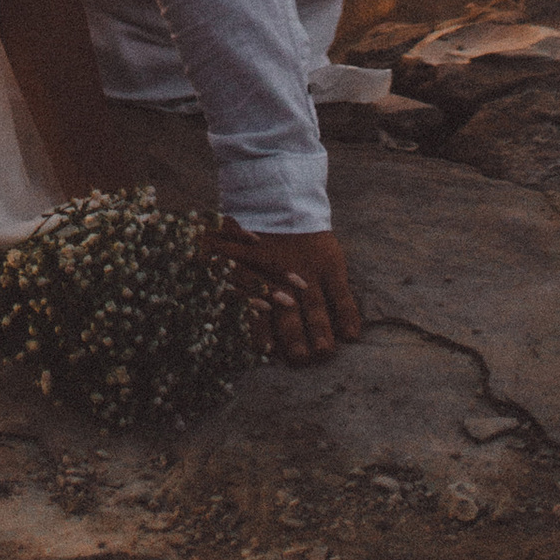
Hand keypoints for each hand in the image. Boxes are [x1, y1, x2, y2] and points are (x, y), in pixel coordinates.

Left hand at [216, 222, 361, 366]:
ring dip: (319, 330)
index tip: (267, 351)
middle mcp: (282, 279)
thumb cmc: (251, 237)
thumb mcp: (232, 252)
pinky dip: (347, 314)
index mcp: (257, 277)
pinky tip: (352, 334)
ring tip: (324, 351)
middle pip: (287, 312)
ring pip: (314, 306)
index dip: (262, 329)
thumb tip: (208, 296)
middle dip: (292, 336)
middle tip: (299, 358)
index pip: (258, 308)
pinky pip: (341, 293)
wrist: (282, 201)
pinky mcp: (330, 266)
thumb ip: (225, 274)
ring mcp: (309, 273)